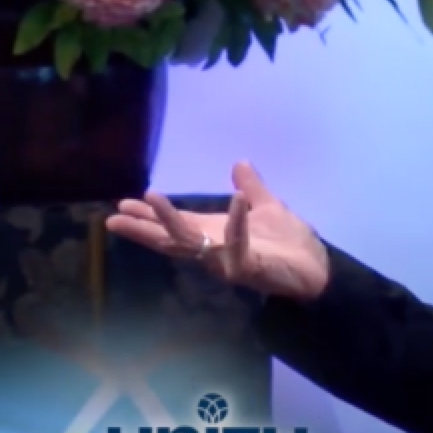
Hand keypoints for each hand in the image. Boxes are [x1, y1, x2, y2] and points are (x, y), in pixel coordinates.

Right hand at [104, 161, 331, 300]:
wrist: (320, 270)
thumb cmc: (291, 244)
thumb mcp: (269, 208)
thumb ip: (253, 188)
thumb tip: (240, 163)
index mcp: (216, 234)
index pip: (177, 224)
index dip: (151, 216)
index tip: (122, 205)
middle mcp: (216, 249)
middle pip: (172, 238)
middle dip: (143, 228)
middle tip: (113, 218)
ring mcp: (229, 260)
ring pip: (193, 243)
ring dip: (171, 221)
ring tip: (151, 199)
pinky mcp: (249, 268)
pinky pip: (238, 245)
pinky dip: (237, 223)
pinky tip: (235, 200)